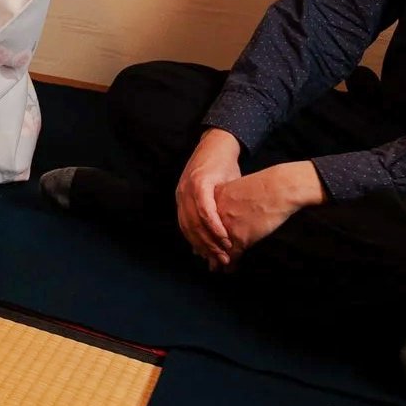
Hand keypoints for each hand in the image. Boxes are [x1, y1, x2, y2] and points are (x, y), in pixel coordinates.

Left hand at [175, 128, 242, 268]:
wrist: (219, 143)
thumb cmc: (220, 171)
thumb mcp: (215, 194)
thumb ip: (213, 214)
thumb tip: (215, 238)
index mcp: (183, 200)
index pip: (187, 229)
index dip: (199, 246)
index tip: (211, 260)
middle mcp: (181, 196)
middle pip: (189, 229)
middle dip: (205, 248)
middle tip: (220, 262)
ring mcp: (188, 189)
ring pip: (195, 222)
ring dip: (210, 240)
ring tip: (224, 252)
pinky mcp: (199, 182)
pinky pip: (204, 209)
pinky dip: (213, 224)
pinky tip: (223, 236)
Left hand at [210, 162, 323, 260]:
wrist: (277, 188)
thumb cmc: (262, 186)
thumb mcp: (235, 189)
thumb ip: (226, 201)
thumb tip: (227, 212)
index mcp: (212, 202)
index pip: (200, 225)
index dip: (200, 238)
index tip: (200, 246)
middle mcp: (215, 216)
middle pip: (205, 239)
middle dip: (206, 252)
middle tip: (206, 260)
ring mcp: (225, 228)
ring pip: (216, 251)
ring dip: (216, 261)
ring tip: (216, 268)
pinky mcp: (239, 238)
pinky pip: (231, 257)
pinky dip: (231, 265)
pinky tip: (230, 269)